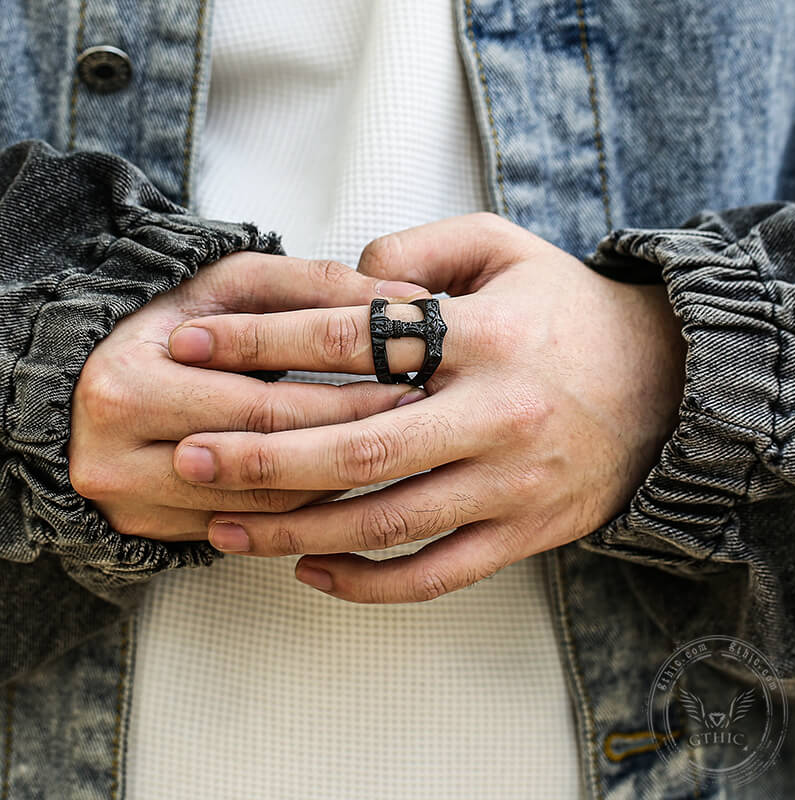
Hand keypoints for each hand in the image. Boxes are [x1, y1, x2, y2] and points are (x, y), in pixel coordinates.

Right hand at [69, 252, 427, 540]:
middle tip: (413, 424)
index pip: (264, 406)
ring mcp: (126, 501)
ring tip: (389, 452)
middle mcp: (114, 456)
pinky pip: (239, 529)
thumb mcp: (230, 283)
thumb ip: (314, 283)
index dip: (345, 402)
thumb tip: (406, 296)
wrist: (84, 369)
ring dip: (331, 484)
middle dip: (350, 444)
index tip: (407, 388)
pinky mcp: (143, 527)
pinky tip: (338, 481)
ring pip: (258, 512)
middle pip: (263, 464)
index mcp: (130, 385)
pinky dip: (296, 510)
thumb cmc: (172, 317)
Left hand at [167, 213, 685, 598]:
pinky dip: (371, 582)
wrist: (665, 385)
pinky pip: (439, 572)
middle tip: (188, 460)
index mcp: (485, 335)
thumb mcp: (505, 249)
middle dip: (261, 454)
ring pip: (389, 520)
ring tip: (225, 529)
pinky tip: (314, 571)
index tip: (190, 347)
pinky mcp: (526, 533)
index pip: (349, 337)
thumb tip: (344, 280)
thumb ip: (420, 249)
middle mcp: (497, 413)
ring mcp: (513, 483)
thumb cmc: (566, 313)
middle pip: (358, 444)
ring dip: (299, 529)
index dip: (260, 342)